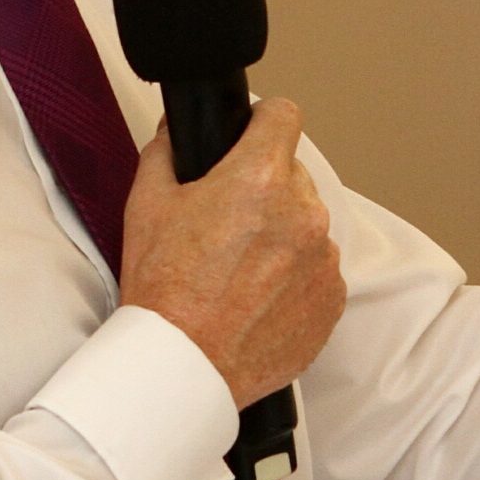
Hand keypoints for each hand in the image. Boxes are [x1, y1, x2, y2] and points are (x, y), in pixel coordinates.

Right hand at [119, 98, 345, 408]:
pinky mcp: (332, 299)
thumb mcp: (146, 205)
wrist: (185, 364)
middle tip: (228, 223)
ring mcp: (323, 258)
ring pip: (307, 224)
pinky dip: (295, 277)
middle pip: (292, 175)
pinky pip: (318, 270)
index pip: (284, 115)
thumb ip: (165, 152)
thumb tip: (176, 132)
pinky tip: (258, 296)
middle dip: (264, 189)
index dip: (262, 122)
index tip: (252, 137)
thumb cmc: (164, 289)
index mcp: (260, 178)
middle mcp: (303, 212)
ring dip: (282, 236)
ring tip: (239, 269)